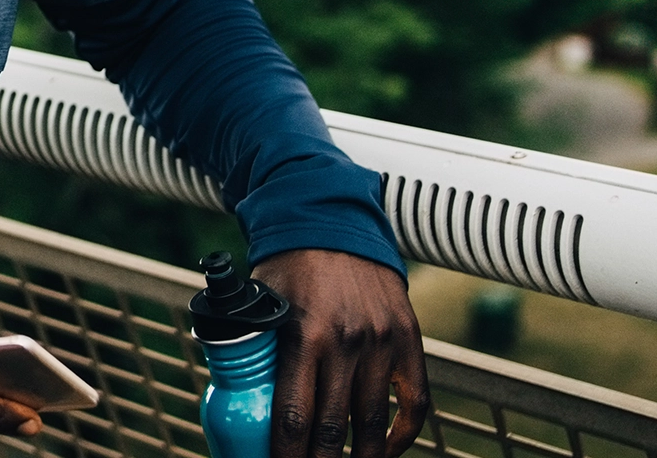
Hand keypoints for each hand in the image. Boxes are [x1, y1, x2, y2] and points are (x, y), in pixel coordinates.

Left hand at [251, 250, 431, 457]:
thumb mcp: (260, 303)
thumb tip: (241, 399)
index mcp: (304, 334)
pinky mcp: (409, 340)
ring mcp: (383, 342)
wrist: (333, 221)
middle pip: (333, 430)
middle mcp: (348, 341)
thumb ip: (255, 347)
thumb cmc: (287, 266)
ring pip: (372, 424)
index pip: (294, 417)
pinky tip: (380, 452)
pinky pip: (414, 404)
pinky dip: (399, 436)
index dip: (285, 455)